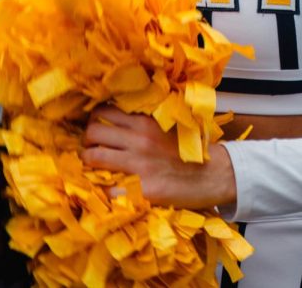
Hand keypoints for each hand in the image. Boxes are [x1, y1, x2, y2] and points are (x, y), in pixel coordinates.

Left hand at [82, 106, 236, 210]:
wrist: (214, 174)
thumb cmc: (190, 149)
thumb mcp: (164, 125)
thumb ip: (141, 122)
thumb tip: (114, 119)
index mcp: (144, 121)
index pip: (103, 111)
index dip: (94, 119)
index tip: (95, 127)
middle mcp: (138, 139)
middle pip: (93, 131)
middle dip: (88, 139)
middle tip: (92, 147)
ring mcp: (139, 164)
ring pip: (94, 156)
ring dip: (89, 161)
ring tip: (94, 165)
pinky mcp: (144, 189)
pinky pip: (110, 188)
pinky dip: (105, 189)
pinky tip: (108, 189)